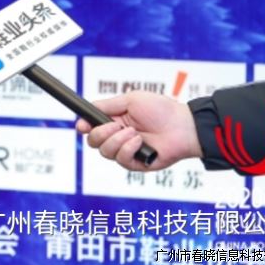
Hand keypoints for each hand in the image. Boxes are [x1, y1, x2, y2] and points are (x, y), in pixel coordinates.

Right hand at [75, 92, 201, 171]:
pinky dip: (128, 149)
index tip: (82, 125)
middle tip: (117, 125)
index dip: (83, 126)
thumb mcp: (130, 100)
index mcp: (114, 121)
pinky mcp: (135, 163)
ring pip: (105, 152)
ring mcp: (126, 151)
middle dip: (101, 133)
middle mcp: (117, 137)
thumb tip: (88, 109)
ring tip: (134, 133)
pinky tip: (139, 141)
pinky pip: (121, 159)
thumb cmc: (161, 110)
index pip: (91, 127)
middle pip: (93, 141)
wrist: (182, 126)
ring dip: (117, 140)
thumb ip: (107, 105)